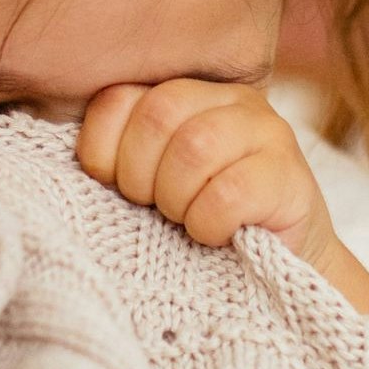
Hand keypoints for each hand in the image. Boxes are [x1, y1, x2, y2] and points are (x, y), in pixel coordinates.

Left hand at [74, 79, 339, 266]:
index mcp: (187, 96)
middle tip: (158, 210)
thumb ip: (121, 157)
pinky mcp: (291, 177)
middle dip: (141, 177)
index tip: (117, 189)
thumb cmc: (206, 228)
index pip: (118, 99)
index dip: (104, 152)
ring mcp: (268, 132)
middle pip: (157, 115)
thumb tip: (77, 162)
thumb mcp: (153, 185)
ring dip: (178, 200)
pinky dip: (209, 224)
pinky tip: (217, 236)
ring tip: (188, 222)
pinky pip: (228, 192)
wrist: (286, 272)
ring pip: (194, 146)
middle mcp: (231, 101)